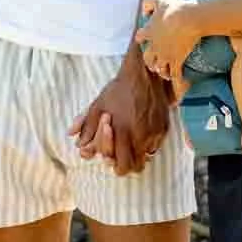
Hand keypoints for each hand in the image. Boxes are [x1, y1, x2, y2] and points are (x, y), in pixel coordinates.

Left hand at [72, 48, 173, 175]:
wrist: (143, 74)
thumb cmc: (118, 90)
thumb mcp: (98, 106)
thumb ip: (87, 127)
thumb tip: (77, 144)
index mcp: (122, 132)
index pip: (120, 164)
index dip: (114, 164)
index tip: (109, 159)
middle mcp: (140, 137)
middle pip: (134, 167)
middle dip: (125, 166)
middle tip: (119, 159)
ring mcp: (154, 134)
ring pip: (146, 158)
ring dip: (137, 157)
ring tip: (129, 148)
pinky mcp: (163, 129)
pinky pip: (155, 146)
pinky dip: (147, 146)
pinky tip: (140, 136)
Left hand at [136, 0, 198, 82]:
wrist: (187, 19)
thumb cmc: (174, 8)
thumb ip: (148, 3)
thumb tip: (145, 11)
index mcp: (149, 31)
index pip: (140, 37)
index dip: (142, 37)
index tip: (143, 39)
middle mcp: (154, 46)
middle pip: (148, 58)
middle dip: (150, 61)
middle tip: (153, 63)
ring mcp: (165, 55)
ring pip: (160, 68)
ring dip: (162, 70)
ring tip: (165, 73)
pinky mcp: (177, 60)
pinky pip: (175, 74)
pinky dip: (176, 80)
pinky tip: (179, 83)